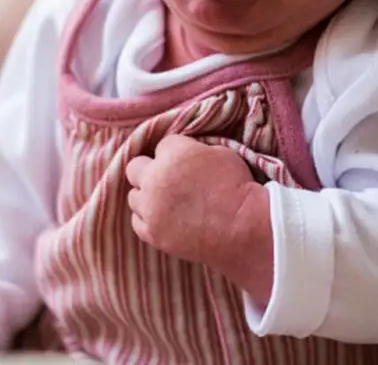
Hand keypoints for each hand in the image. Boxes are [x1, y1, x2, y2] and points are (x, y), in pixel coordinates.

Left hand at [125, 136, 268, 277]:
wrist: (243, 228)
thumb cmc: (238, 188)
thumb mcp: (221, 153)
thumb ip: (194, 150)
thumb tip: (186, 154)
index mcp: (174, 154)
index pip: (163, 144)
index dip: (177, 152)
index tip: (188, 162)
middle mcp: (155, 179)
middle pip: (135, 167)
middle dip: (150, 169)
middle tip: (168, 178)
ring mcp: (150, 208)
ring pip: (134, 196)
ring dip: (147, 195)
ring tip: (168, 201)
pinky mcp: (152, 233)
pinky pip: (138, 221)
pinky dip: (148, 218)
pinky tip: (165, 218)